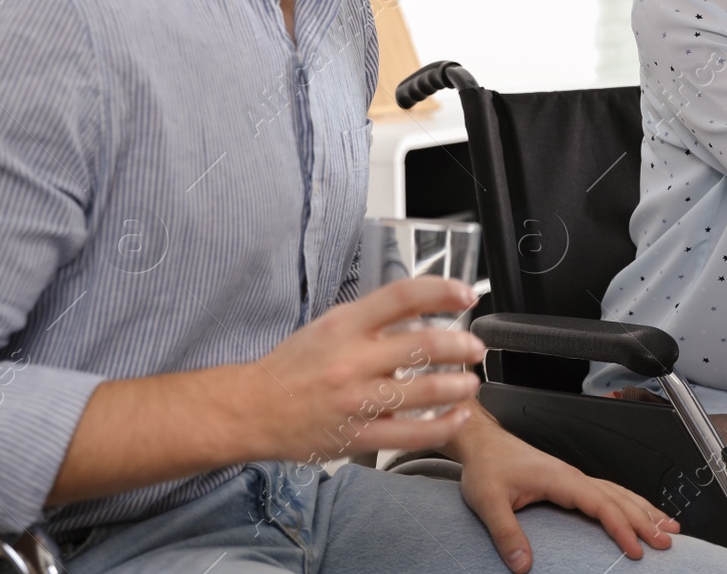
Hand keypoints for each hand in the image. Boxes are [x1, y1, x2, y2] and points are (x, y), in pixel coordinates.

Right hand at [247, 277, 485, 461]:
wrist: (251, 410)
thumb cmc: (293, 367)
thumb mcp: (329, 327)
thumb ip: (372, 321)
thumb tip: (422, 315)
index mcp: (345, 325)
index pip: (402, 296)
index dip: (441, 291)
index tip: (465, 295)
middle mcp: (352, 360)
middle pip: (422, 344)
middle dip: (460, 345)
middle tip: (475, 347)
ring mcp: (356, 400)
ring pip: (424, 391)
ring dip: (458, 385)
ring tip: (470, 382)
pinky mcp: (357, 436)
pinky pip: (410, 433)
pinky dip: (442, 425)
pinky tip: (456, 416)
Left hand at [452, 402, 679, 572]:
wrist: (483, 444)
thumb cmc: (487, 467)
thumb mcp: (489, 501)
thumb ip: (506, 533)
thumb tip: (522, 564)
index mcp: (561, 479)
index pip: (601, 504)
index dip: (622, 527)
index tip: (636, 549)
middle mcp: (573, 476)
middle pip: (620, 497)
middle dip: (646, 520)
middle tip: (668, 541)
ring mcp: (574, 478)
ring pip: (619, 492)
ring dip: (644, 509)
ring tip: (668, 525)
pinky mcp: (570, 481)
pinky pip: (609, 491)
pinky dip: (630, 502)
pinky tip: (638, 511)